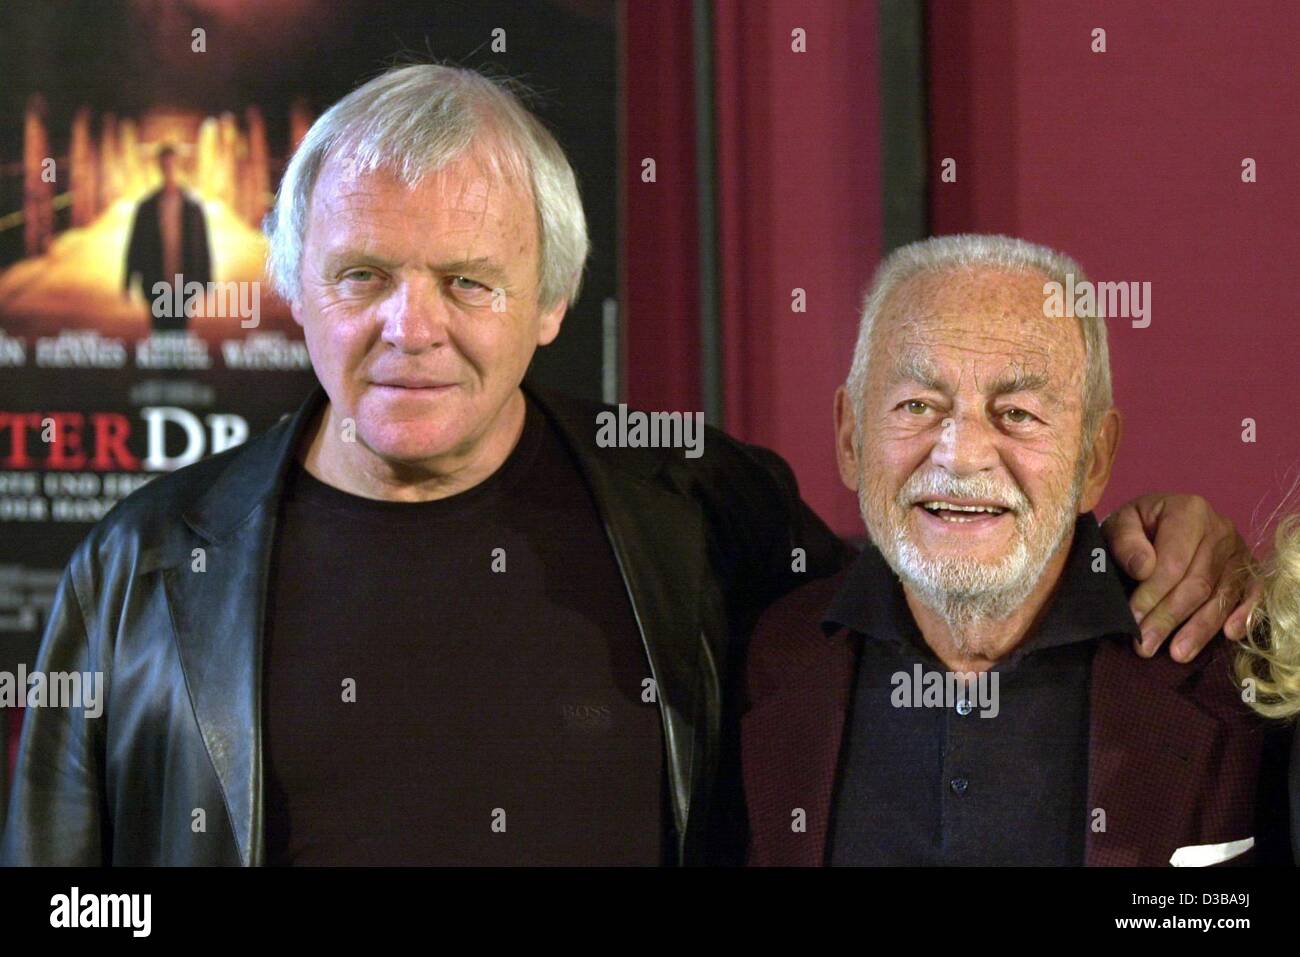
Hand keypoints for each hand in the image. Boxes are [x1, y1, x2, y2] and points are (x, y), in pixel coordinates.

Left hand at [1101, 493, 1258, 661]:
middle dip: (1169, 618)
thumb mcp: (1121, 524)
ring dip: (1200, 628)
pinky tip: (1229, 634)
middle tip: (1146, 646)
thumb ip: (1125, 542)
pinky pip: (1252, 594)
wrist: (1159, 521)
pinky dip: (1243, 615)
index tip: (1133, 620)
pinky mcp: (1248, 570)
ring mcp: (1238, 551)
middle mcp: (1220, 529)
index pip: (1173, 562)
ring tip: (1177, 653)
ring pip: (1222, 595)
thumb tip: (1143, 568)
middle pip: (1197, 582)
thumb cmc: (1138, 526)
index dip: (1153, 594)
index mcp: (1188, 511)